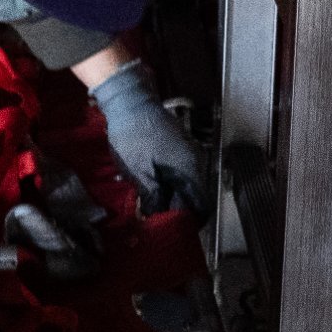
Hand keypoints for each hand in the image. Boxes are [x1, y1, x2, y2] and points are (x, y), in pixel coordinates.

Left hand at [88, 59, 204, 215]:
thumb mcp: (141, 173)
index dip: (190, 222)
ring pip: (182, 185)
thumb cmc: (134, 136)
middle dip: (175, 211)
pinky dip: (164, 183)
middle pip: (192, 197)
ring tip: (148, 206)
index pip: (202, 205)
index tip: (175, 231)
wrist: (129, 100)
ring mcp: (185, 153)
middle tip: (156, 221)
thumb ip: (154, 198)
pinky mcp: (175, 147)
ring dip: (168, 197)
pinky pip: (175, 173)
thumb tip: (159, 218)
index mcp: (190, 170)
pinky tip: (146, 186)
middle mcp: (194, 162)